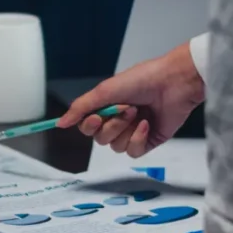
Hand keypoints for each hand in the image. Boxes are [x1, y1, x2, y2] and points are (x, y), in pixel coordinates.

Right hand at [58, 43, 203, 156]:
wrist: (173, 83)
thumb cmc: (141, 80)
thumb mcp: (105, 90)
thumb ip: (81, 108)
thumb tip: (59, 123)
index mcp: (106, 107)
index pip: (87, 127)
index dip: (90, 126)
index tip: (97, 117)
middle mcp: (117, 121)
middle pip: (100, 139)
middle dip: (112, 125)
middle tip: (127, 109)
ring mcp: (133, 132)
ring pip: (116, 147)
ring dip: (126, 130)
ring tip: (139, 113)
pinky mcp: (148, 141)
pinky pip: (133, 152)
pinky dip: (138, 139)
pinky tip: (147, 124)